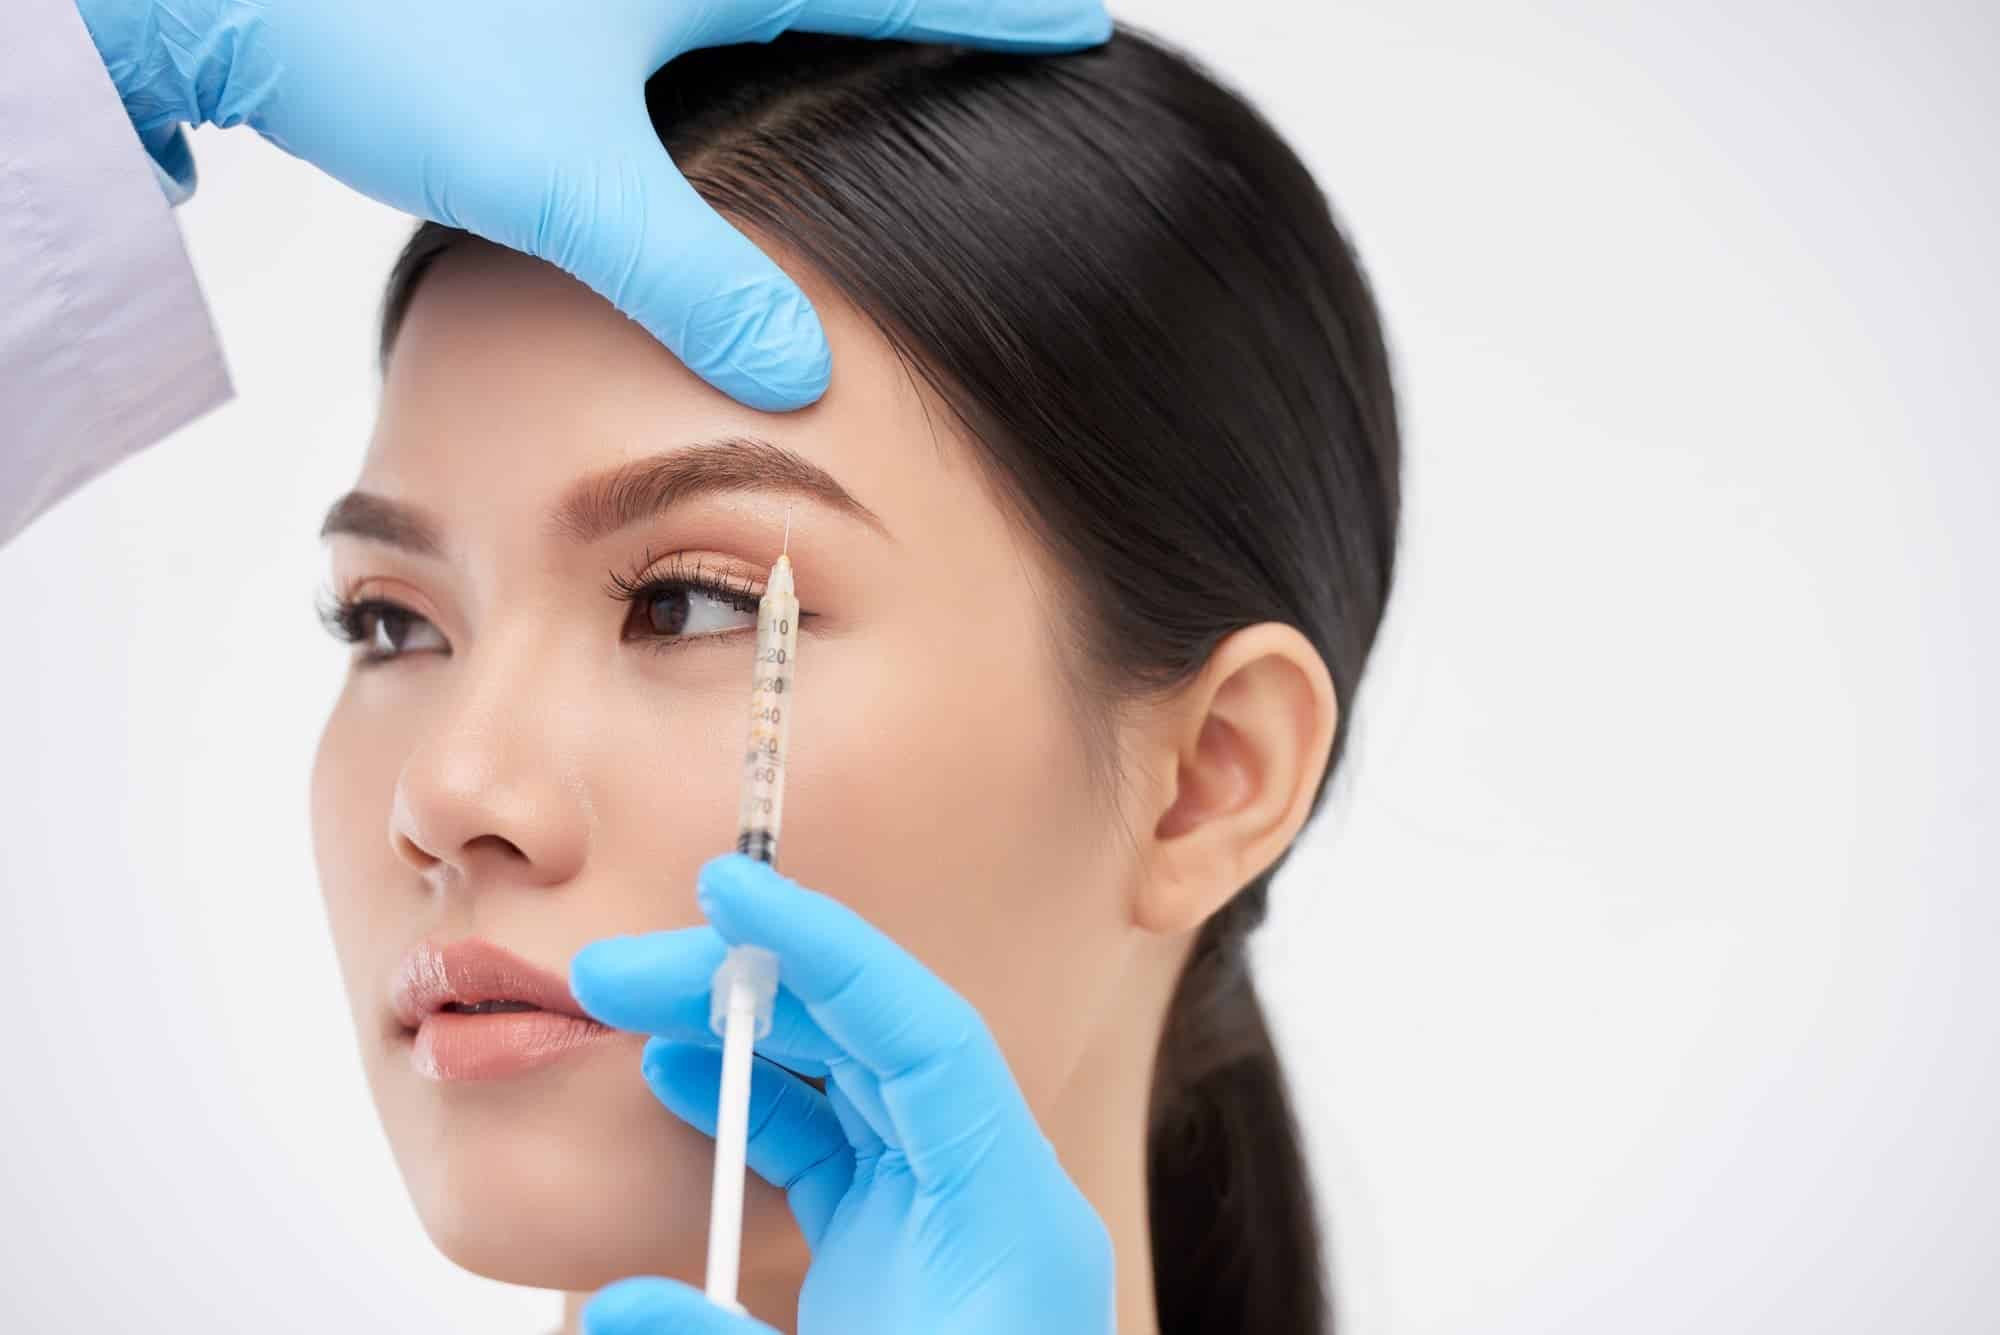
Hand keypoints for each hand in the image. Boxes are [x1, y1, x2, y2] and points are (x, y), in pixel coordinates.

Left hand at [72, 0, 1110, 410]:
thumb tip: (800, 366)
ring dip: (828, 20)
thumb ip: (691, 274)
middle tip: (1005, 34)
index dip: (992, 7)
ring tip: (894, 63)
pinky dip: (738, 41)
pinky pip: (681, 14)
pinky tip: (723, 90)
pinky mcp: (543, 2)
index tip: (1079, 21)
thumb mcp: (564, 180)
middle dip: (920, 3)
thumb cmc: (392, 44)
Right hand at [568, 852, 1115, 1333]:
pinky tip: (683, 1084)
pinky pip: (834, 1149)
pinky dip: (758, 1108)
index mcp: (1010, 1224)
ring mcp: (947, 1224)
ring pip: (851, 1087)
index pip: (926, 1039)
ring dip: (747, 1039)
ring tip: (638, 1006)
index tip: (732, 897)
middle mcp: (988, 1201)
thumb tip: (622, 1308)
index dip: (830, 953)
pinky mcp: (905, 1255)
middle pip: (877, 1045)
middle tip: (624, 967)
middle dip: (754, 989)